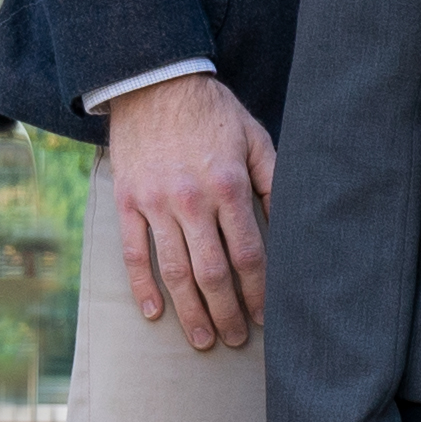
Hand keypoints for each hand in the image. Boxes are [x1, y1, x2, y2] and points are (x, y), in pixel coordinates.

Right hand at [104, 76, 274, 355]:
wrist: (154, 82)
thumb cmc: (213, 113)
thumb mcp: (255, 139)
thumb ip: (274, 183)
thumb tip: (292, 227)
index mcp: (228, 186)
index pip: (249, 253)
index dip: (258, 291)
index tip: (265, 316)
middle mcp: (192, 199)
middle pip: (212, 272)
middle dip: (227, 312)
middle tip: (236, 339)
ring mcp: (156, 203)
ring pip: (174, 270)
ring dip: (189, 310)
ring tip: (203, 339)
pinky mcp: (128, 201)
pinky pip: (134, 252)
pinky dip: (143, 286)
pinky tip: (155, 313)